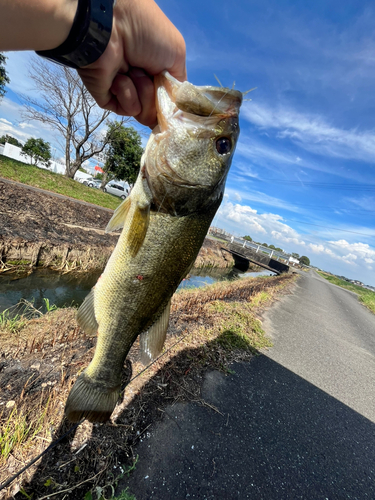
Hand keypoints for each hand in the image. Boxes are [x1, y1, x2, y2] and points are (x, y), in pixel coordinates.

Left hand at [77, 0, 186, 126]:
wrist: (112, 26)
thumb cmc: (147, 32)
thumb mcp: (176, 55)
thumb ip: (177, 86)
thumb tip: (173, 111)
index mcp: (156, 68)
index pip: (168, 97)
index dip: (171, 100)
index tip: (171, 95)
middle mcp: (140, 79)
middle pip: (158, 108)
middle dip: (157, 94)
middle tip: (148, 72)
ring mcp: (123, 89)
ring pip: (144, 112)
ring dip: (143, 92)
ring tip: (132, 70)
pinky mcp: (107, 97)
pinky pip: (126, 110)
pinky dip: (127, 96)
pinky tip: (119, 78)